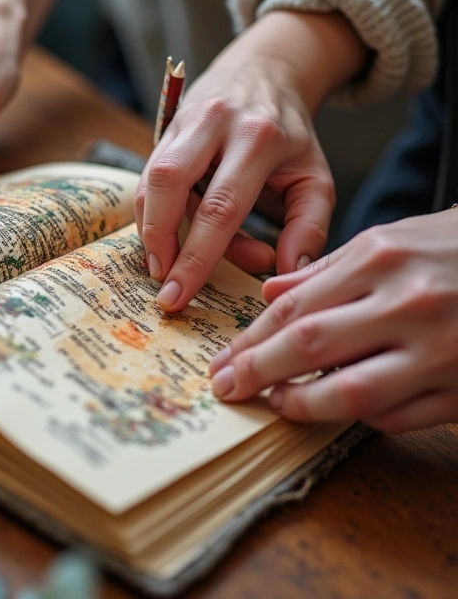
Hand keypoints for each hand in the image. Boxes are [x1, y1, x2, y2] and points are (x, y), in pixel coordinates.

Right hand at [137, 50, 333, 311]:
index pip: (221, 207)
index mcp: (258, 139)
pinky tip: (161, 237)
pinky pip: (148, 173)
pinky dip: (149, 211)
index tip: (180, 296)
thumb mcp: (314, 177)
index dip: (196, 257)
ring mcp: (185, 121)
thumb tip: (287, 273)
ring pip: (151, 177)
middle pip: (169, 183)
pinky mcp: (165, 126)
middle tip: (163, 286)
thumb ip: (307, 226)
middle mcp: (215, 123)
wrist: (264, 72)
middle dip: (159, 241)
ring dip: (149, 228)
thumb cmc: (290, 135)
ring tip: (161, 265)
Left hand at [209, 209, 457, 432]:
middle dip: (257, 373)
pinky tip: (338, 405)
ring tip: (276, 404)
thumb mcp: (388, 240)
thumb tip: (267, 294)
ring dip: (302, 405)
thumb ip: (325, 271)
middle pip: (309, 347)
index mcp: (380, 259)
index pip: (293, 308)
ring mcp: (440, 350)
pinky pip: (398, 416)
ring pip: (351, 394)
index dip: (250, 340)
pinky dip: (360, 415)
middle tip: (227, 389)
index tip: (223, 362)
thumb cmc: (452, 248)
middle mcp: (407, 303)